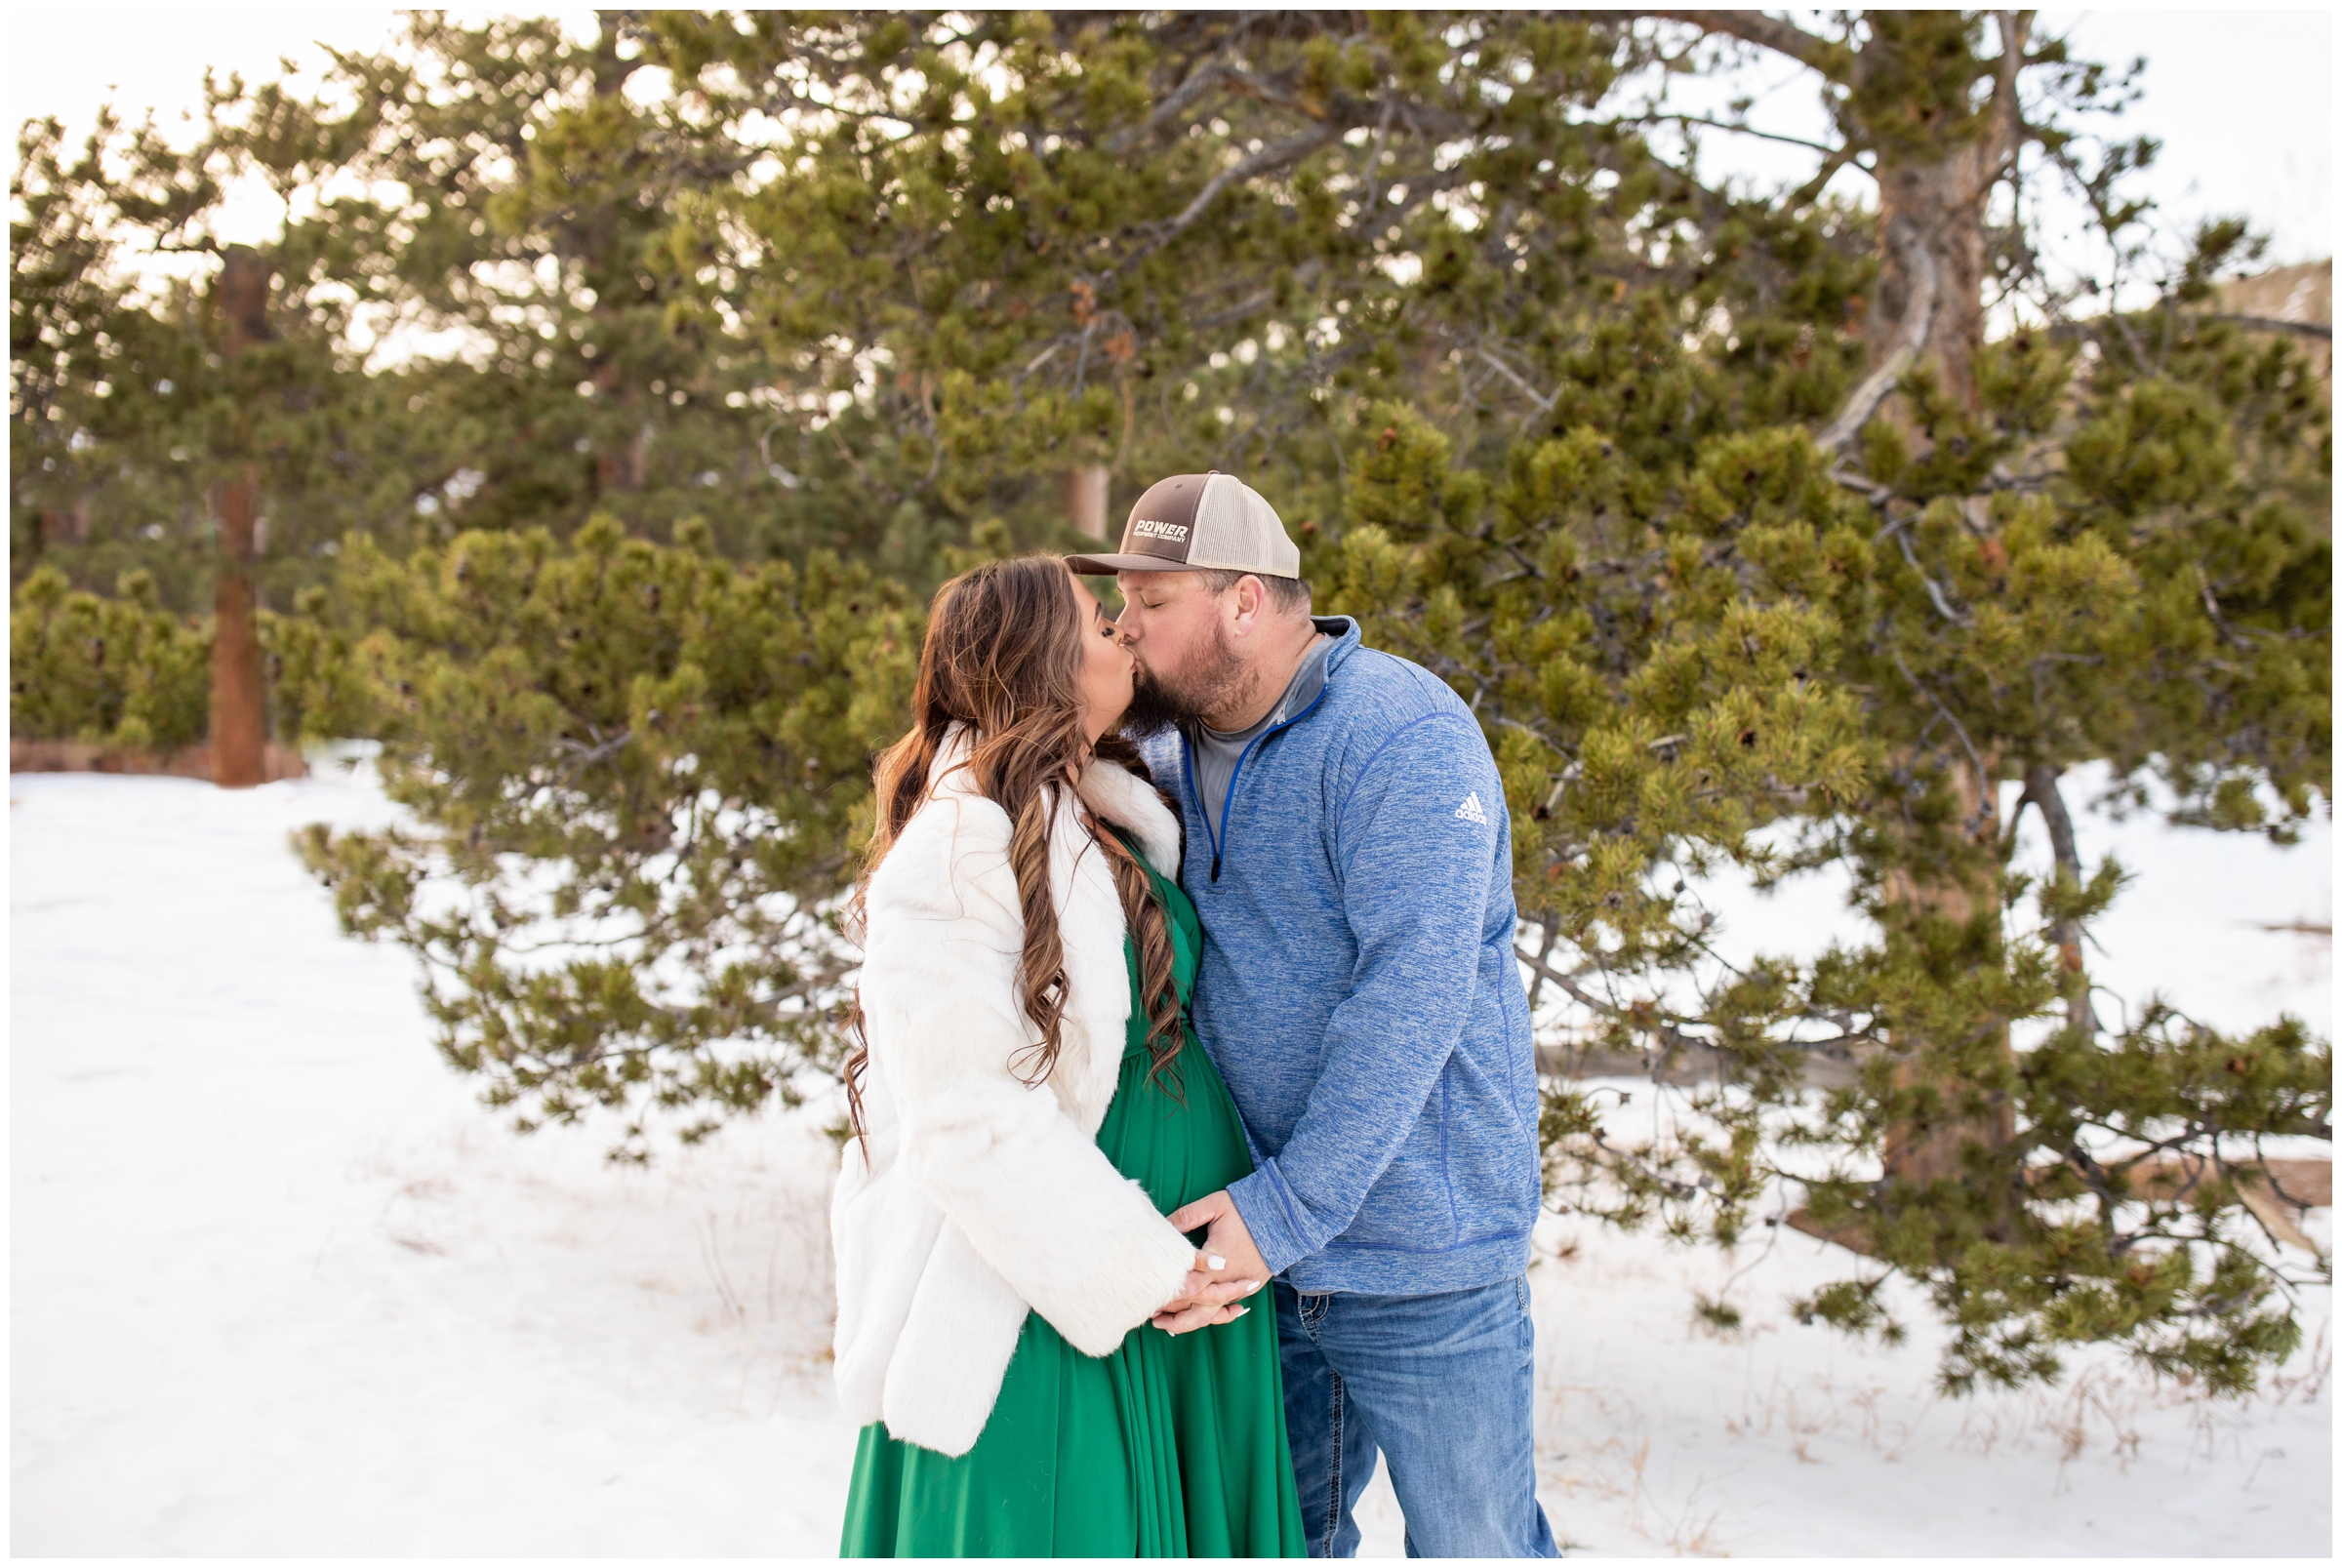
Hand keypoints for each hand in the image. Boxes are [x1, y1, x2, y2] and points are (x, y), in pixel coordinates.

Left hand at [1152, 1190, 1271, 1334]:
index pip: (1191, 1285)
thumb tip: (1165, 1228)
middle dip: (1173, 1315)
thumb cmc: (1246, 1209)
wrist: (1282, 1217)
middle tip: (1152, 1315)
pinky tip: (1199, 1320)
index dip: (1171, 1294)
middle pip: (1198, 1308)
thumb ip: (1188, 1216)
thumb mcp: (1215, 1205)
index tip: (1152, 1296)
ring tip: (1168, 1325)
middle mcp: (1228, 1278)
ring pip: (1212, 1314)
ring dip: (1189, 1322)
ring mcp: (1240, 1286)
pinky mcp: (1248, 1287)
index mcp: (1217, 1258)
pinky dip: (1213, 1317)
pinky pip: (1227, 1309)